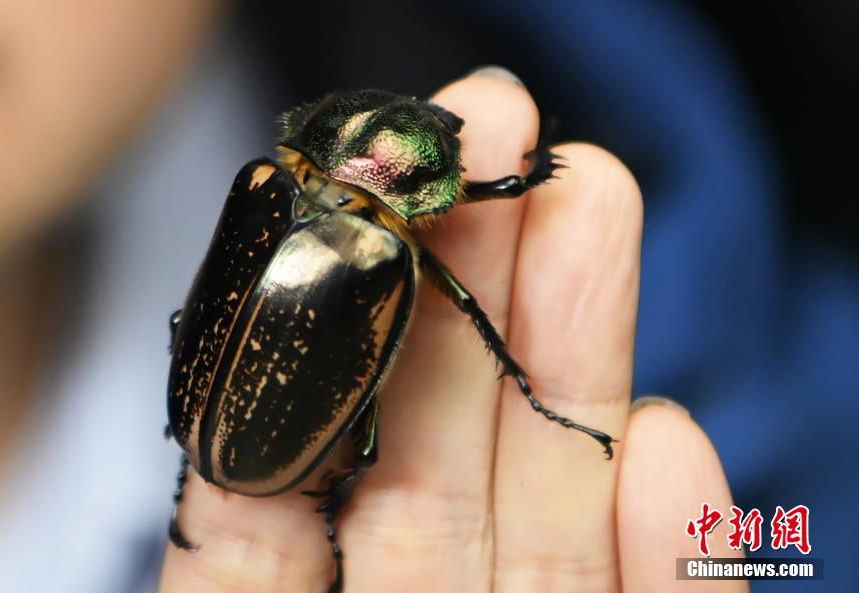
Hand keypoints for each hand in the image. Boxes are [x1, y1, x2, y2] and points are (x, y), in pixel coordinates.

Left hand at [158, 72, 746, 592]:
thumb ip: (232, 556)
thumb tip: (234, 437)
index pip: (322, 459)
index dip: (349, 323)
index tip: (364, 194)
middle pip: (447, 454)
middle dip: (478, 290)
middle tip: (496, 150)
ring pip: (557, 510)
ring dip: (584, 359)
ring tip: (593, 206)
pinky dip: (679, 545)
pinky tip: (672, 441)